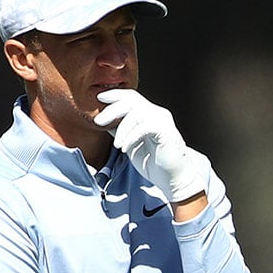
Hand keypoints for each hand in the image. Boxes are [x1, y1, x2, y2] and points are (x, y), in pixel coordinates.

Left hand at [95, 89, 212, 202]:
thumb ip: (121, 130)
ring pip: (136, 113)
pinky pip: (143, 127)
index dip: (115, 95)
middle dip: (112, 109)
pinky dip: (131, 137)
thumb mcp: (130, 143)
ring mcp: (162, 120)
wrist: (173, 178)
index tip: (100, 98)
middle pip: (131, 100)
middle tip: (98, 121)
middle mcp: (157, 113)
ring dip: (122, 129)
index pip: (131, 97)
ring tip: (116, 144)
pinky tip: (125, 148)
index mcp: (149, 114)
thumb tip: (105, 122)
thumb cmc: (154, 162)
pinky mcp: (165, 131)